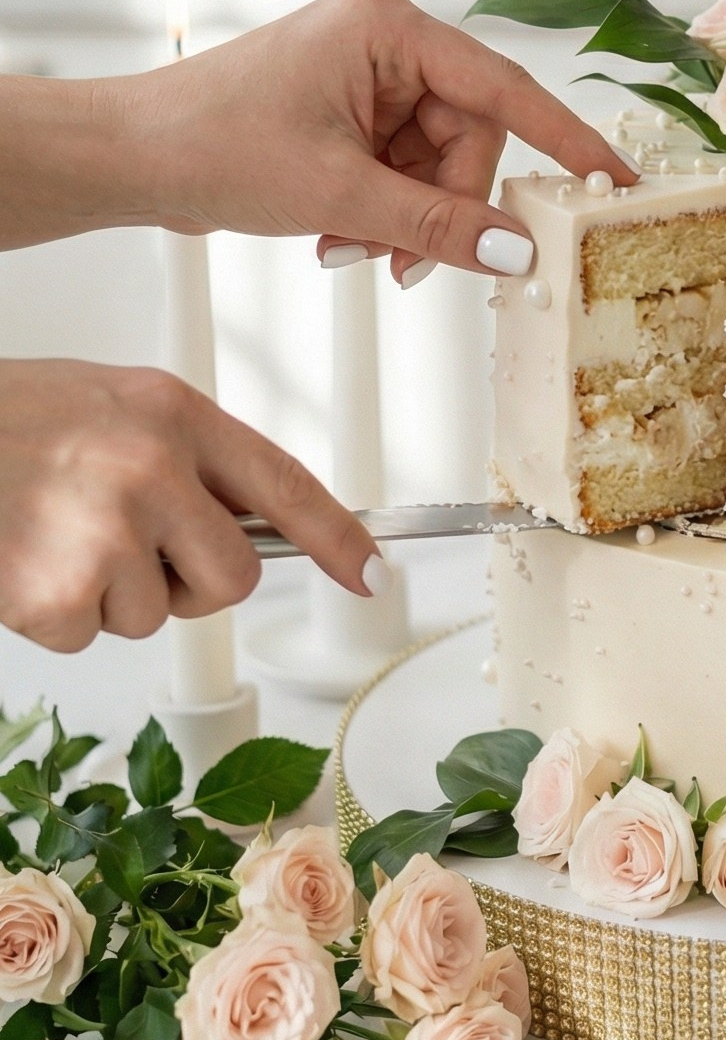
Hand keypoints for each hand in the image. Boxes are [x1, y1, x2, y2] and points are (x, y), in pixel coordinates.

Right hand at [0, 360, 383, 652]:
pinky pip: (89, 635)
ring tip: (54, 532)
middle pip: (231, 577)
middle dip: (188, 581)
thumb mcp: (117, 404)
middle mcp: (153, 469)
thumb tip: (251, 518)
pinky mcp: (59, 592)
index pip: (285, 485)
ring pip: (155, 614)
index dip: (340, 539)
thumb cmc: (12, 418)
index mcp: (175, 413)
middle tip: (125, 545)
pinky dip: (55, 614)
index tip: (375, 575)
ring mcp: (108, 532)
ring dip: (109, 593)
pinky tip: (25, 560)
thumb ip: (189, 454)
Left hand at [116, 0, 634, 281]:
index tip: (615, 181)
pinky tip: (337, 236)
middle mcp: (388, 38)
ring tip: (350, 251)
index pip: (507, 89)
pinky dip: (382, 210)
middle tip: (403, 262)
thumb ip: (437, 224)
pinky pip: (403, 165)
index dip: (566, 141)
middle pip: (470, 136)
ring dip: (406, 216)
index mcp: (391, 27)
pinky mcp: (351, 107)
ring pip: (437, 160)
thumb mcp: (337, 196)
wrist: (129, 156)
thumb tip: (518, 251)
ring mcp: (369, 72)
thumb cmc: (214, 145)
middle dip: (442, 205)